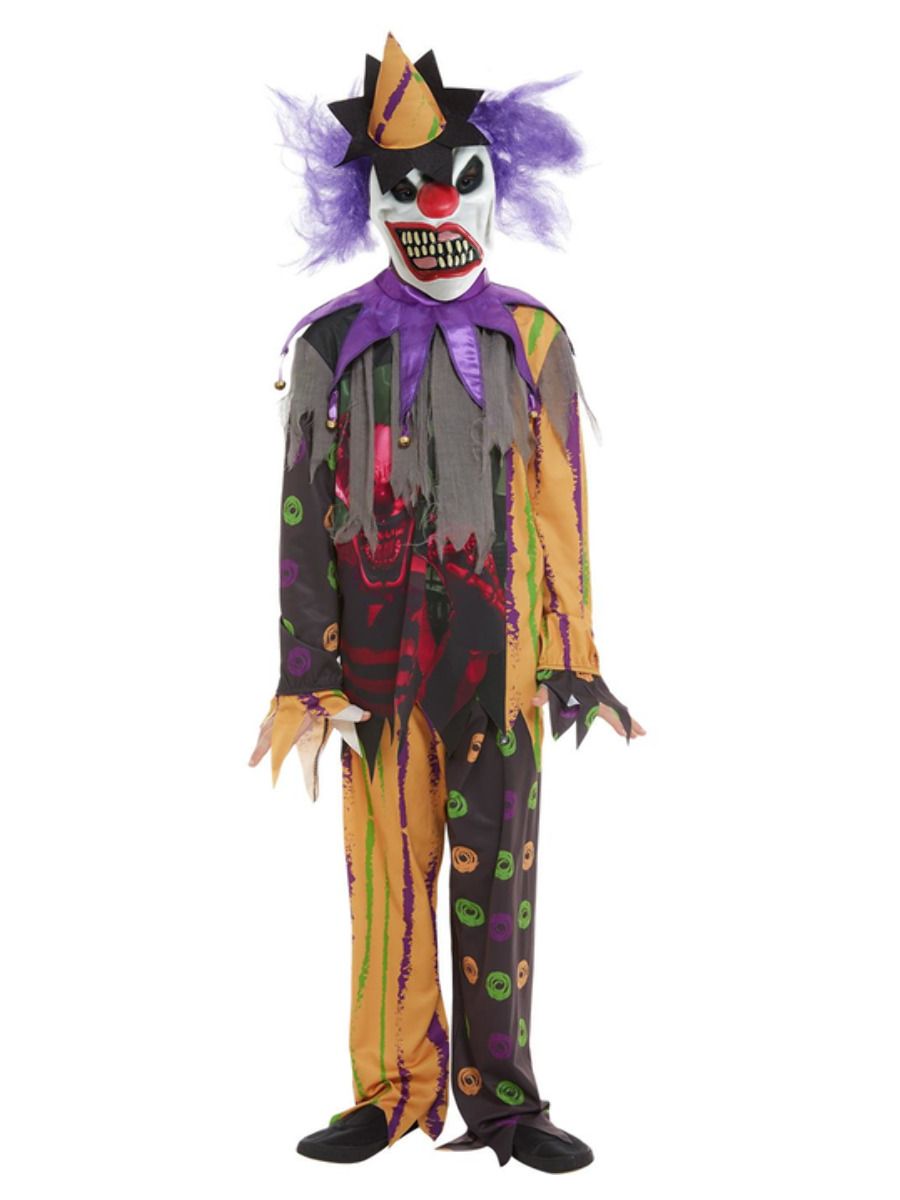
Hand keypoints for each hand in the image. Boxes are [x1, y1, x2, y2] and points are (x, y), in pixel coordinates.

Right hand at [248, 700, 370, 767]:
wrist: (306, 666)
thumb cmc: (319, 689)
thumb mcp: (336, 705)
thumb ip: (350, 712)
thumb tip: (368, 716)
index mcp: (292, 724)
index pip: (279, 746)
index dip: (269, 757)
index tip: (255, 766)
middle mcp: (283, 717)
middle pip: (267, 736)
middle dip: (259, 750)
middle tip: (250, 763)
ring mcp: (280, 707)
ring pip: (266, 725)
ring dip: (262, 737)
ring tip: (256, 748)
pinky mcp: (281, 698)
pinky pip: (271, 714)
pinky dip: (267, 722)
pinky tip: (265, 725)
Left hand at [531, 684, 646, 738]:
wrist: (565, 655)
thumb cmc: (555, 673)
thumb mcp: (548, 685)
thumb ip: (542, 694)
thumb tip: (534, 702)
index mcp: (588, 697)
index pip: (604, 712)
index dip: (614, 722)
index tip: (624, 733)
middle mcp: (597, 695)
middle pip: (617, 711)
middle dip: (630, 723)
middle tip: (642, 735)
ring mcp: (599, 693)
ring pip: (618, 708)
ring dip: (628, 720)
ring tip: (640, 733)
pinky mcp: (598, 691)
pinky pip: (613, 705)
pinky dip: (621, 713)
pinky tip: (625, 720)